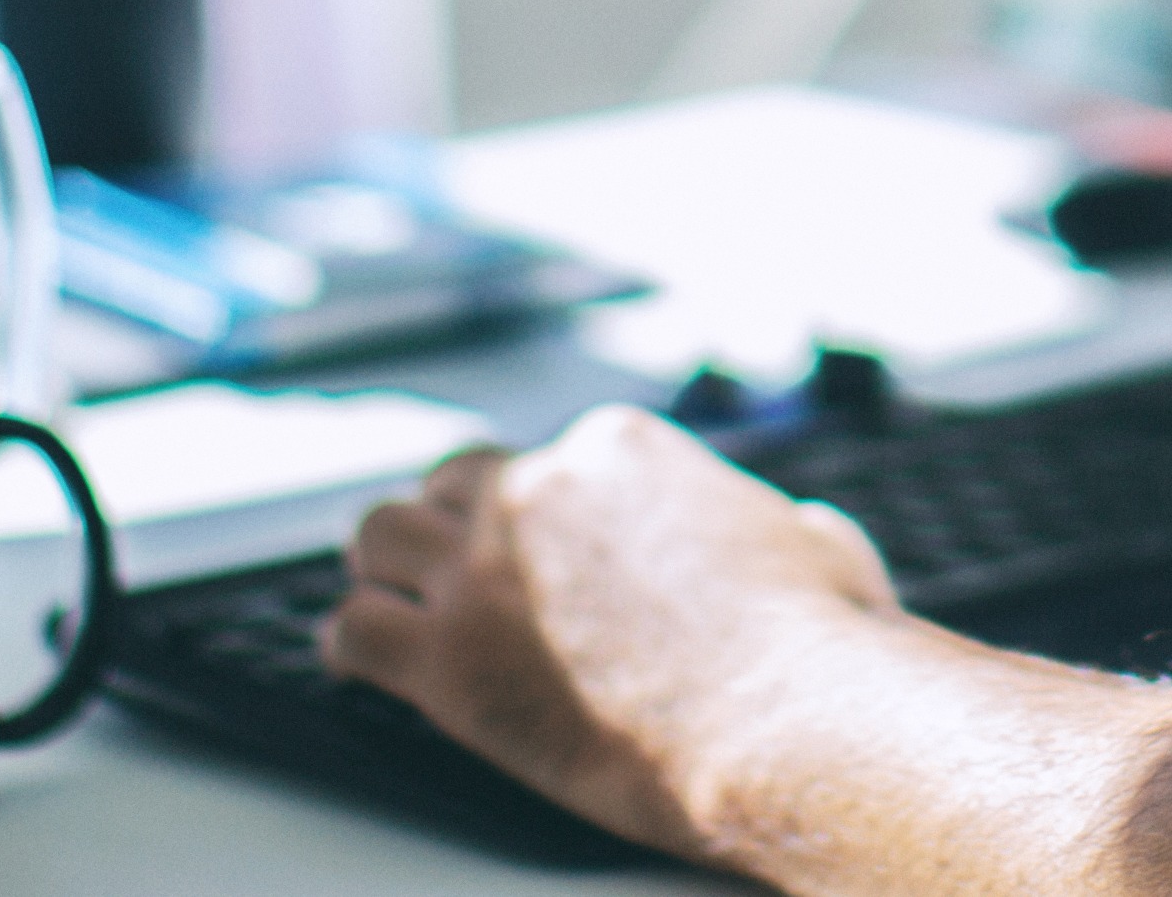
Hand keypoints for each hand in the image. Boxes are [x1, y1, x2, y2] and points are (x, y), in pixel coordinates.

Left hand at [321, 406, 901, 858]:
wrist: (785, 721)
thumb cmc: (818, 645)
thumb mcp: (821, 546)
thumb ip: (790, 527)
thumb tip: (805, 532)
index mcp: (616, 451)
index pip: (537, 461)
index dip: (533, 517)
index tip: (538, 559)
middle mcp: (535, 490)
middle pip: (444, 486)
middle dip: (447, 530)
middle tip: (452, 577)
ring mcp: (482, 572)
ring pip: (375, 538)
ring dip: (386, 575)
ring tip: (393, 610)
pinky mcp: (446, 661)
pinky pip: (351, 633)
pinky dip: (351, 650)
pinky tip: (360, 666)